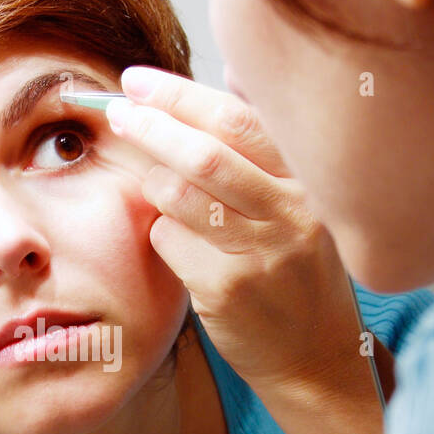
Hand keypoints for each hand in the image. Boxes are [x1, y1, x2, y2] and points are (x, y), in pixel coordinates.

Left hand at [107, 66, 363, 400]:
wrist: (316, 359)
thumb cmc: (298, 273)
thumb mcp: (303, 205)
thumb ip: (268, 149)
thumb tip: (232, 73)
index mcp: (310, 182)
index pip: (239, 121)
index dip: (182, 95)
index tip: (140, 81)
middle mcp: (292, 212)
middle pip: (205, 153)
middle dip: (152, 124)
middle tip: (117, 111)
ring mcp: (260, 253)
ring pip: (178, 195)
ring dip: (152, 183)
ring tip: (155, 186)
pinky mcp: (226, 289)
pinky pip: (167, 240)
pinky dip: (160, 232)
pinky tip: (177, 244)